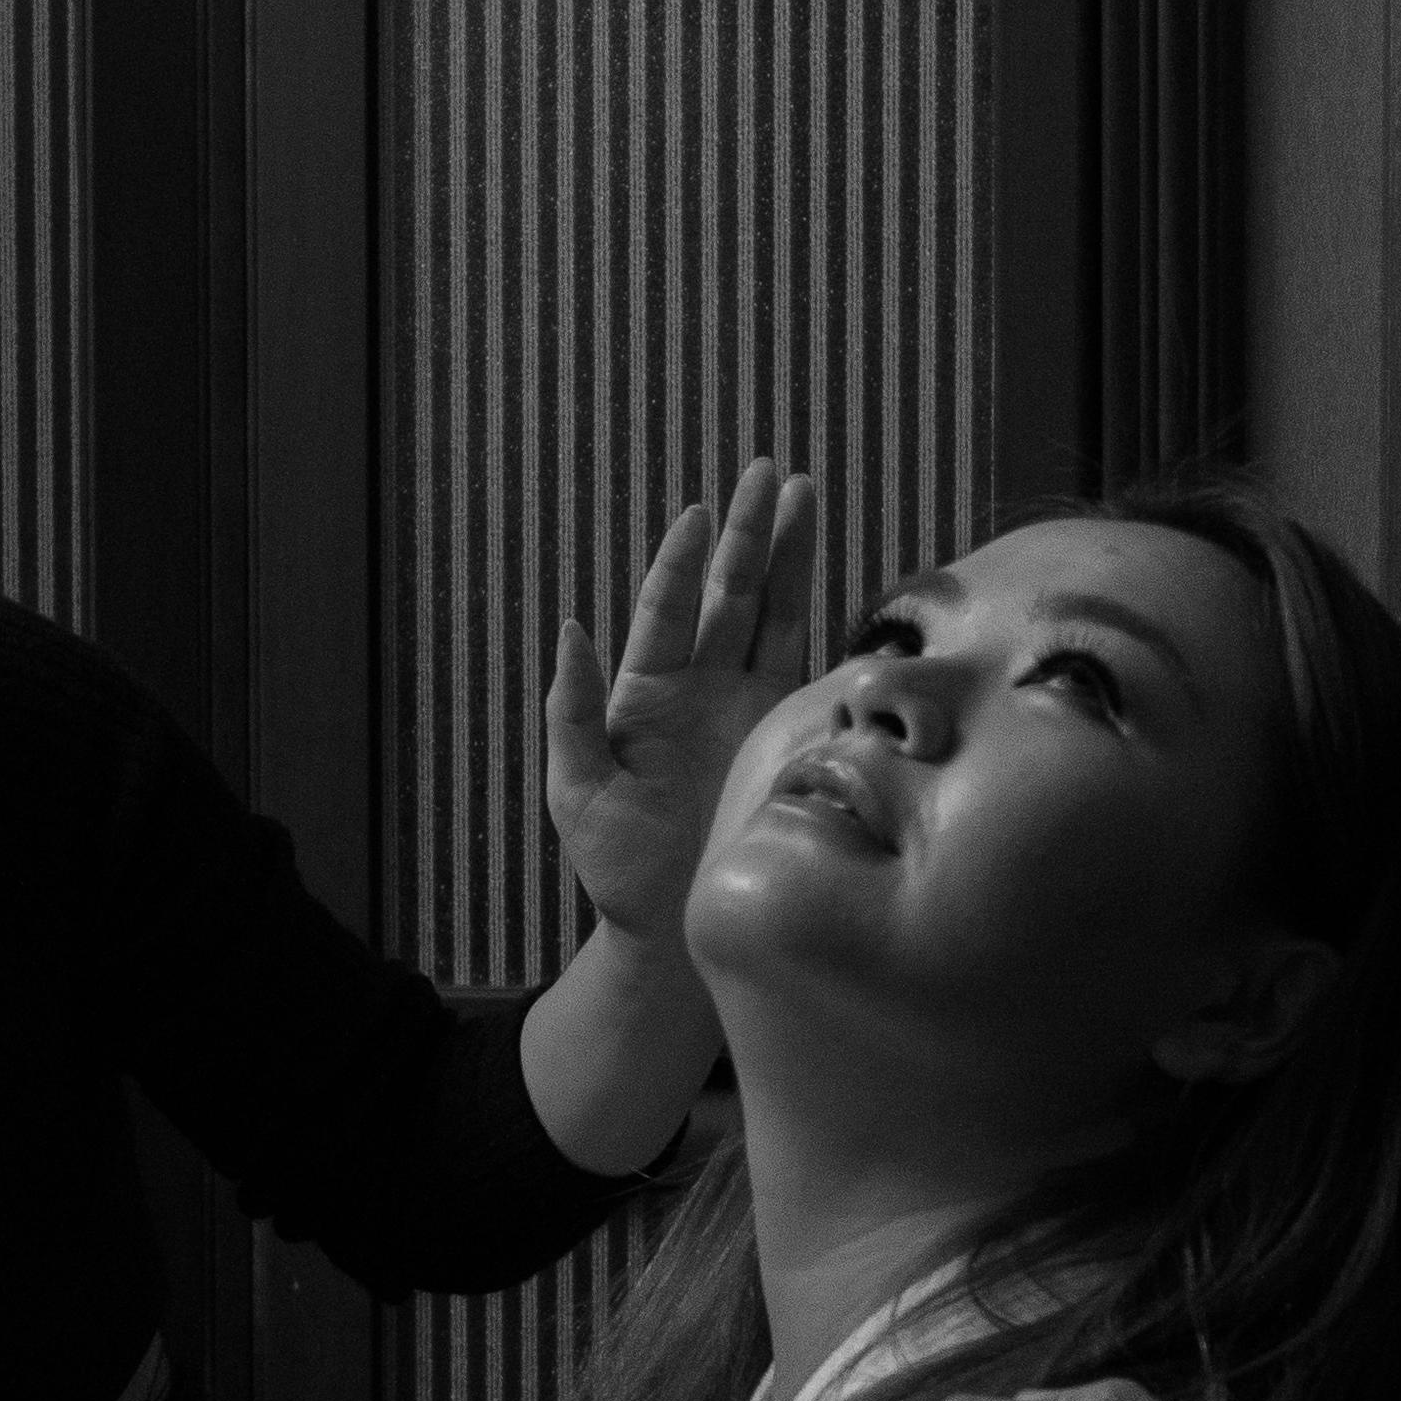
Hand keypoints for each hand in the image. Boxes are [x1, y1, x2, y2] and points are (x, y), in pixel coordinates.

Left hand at [544, 459, 822, 953]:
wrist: (676, 931)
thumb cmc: (618, 867)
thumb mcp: (577, 790)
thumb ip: (570, 710)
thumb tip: (569, 628)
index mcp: (645, 695)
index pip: (668, 609)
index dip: (683, 561)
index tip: (700, 512)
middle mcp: (701, 689)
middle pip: (730, 593)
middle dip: (749, 531)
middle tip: (768, 470)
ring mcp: (746, 707)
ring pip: (773, 613)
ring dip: (789, 555)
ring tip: (803, 494)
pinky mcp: (785, 735)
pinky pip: (804, 664)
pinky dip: (819, 617)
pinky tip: (831, 573)